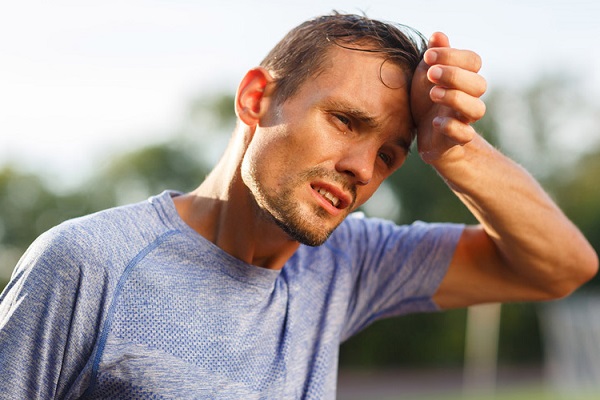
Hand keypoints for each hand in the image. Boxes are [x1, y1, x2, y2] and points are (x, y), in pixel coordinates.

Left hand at [411, 32, 486, 164]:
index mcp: (465, 79)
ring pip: (477, 109)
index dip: (453, 56)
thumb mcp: (426, 75)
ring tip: (433, 94)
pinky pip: (465, 135)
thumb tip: (438, 35)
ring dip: (455, 99)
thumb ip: (435, 56)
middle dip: (455, 76)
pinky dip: (451, 127)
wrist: (425, 135)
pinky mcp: (456, 140)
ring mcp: (464, 119)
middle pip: (479, 84)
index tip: (427, 56)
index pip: (473, 61)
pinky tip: (434, 121)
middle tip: (431, 73)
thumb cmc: (427, 101)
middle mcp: (469, 98)